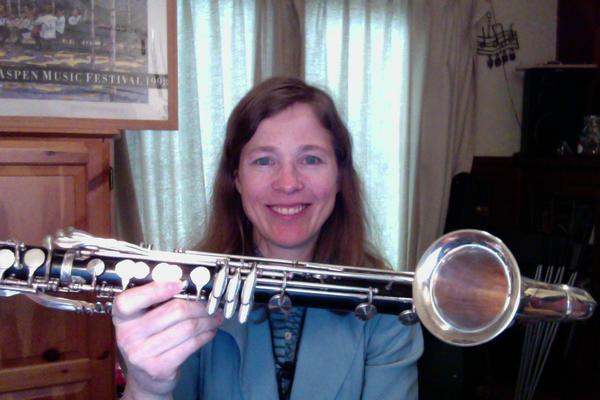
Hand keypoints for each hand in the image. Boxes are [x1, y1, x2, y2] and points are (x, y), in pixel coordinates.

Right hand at [113, 280, 223, 398]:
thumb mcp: (143, 319)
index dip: (156, 290)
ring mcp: (141, 354)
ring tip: (215, 318)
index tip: (180, 284)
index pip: (129, 301)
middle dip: (199, 306)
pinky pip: (190, 345)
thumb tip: (189, 286)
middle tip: (210, 305)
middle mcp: (127, 336)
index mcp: (122, 317)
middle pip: (173, 311)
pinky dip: (205, 335)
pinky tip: (209, 332)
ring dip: (207, 321)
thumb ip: (158, 302)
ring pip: (187, 328)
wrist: (145, 378)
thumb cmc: (148, 340)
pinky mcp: (158, 368)